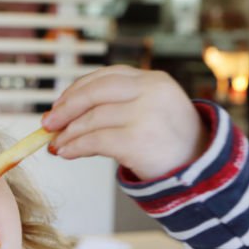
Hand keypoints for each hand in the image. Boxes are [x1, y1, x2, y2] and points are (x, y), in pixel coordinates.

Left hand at [40, 66, 209, 180]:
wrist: (201, 171)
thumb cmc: (172, 144)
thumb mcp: (153, 111)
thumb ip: (119, 105)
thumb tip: (66, 115)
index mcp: (153, 80)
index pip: (105, 77)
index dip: (77, 90)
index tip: (59, 105)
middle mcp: (150, 91)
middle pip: (94, 92)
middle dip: (66, 108)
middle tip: (48, 123)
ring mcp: (145, 114)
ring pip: (91, 118)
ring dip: (67, 133)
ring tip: (56, 145)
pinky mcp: (137, 140)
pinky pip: (95, 141)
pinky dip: (75, 147)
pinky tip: (66, 153)